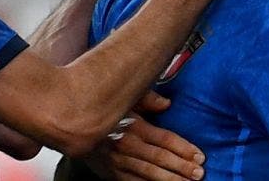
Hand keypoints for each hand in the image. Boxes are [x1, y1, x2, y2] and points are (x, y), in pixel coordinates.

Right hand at [85, 92, 204, 179]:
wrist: (69, 124)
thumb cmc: (102, 108)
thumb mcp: (124, 96)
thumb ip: (147, 99)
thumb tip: (167, 104)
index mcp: (133, 125)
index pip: (165, 139)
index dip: (184, 148)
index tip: (200, 155)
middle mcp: (126, 144)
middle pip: (160, 158)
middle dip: (182, 167)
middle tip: (199, 173)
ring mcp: (117, 162)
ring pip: (149, 173)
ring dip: (171, 179)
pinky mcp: (110, 173)